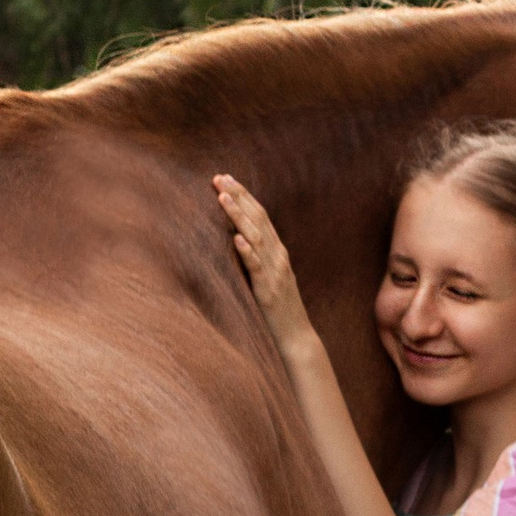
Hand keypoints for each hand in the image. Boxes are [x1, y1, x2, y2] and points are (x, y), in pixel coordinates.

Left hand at [214, 174, 314, 356]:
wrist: (297, 338)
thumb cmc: (278, 311)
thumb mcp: (268, 278)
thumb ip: (257, 259)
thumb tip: (236, 241)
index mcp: (277, 251)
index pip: (260, 215)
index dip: (244, 195)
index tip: (225, 178)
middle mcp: (278, 256)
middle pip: (258, 218)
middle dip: (238, 196)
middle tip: (219, 177)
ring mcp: (275, 272)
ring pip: (256, 237)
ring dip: (239, 216)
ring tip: (222, 197)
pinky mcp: (268, 290)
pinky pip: (257, 268)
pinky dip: (248, 251)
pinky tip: (237, 239)